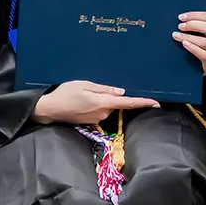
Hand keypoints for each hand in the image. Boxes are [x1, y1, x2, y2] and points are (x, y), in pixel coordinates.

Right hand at [32, 80, 159, 124]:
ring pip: (107, 107)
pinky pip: (99, 111)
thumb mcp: (83, 84)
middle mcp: (103, 113)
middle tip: (92, 88)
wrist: (49, 109)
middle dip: (110, 96)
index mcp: (103, 102)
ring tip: (82, 94)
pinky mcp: (92, 121)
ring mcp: (97, 118)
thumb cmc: (64, 94)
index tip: (156, 103)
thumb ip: (104, 89)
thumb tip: (121, 92)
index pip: (128, 103)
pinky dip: (94, 105)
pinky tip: (81, 101)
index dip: (143, 102)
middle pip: (116, 104)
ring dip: (101, 100)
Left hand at [176, 11, 205, 75]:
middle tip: (179, 26)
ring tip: (176, 36)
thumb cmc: (190, 50)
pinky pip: (205, 55)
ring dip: (189, 37)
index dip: (195, 15)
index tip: (181, 17)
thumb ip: (189, 27)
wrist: (192, 70)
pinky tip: (184, 45)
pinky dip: (194, 49)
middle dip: (193, 25)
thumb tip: (177, 18)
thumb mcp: (192, 36)